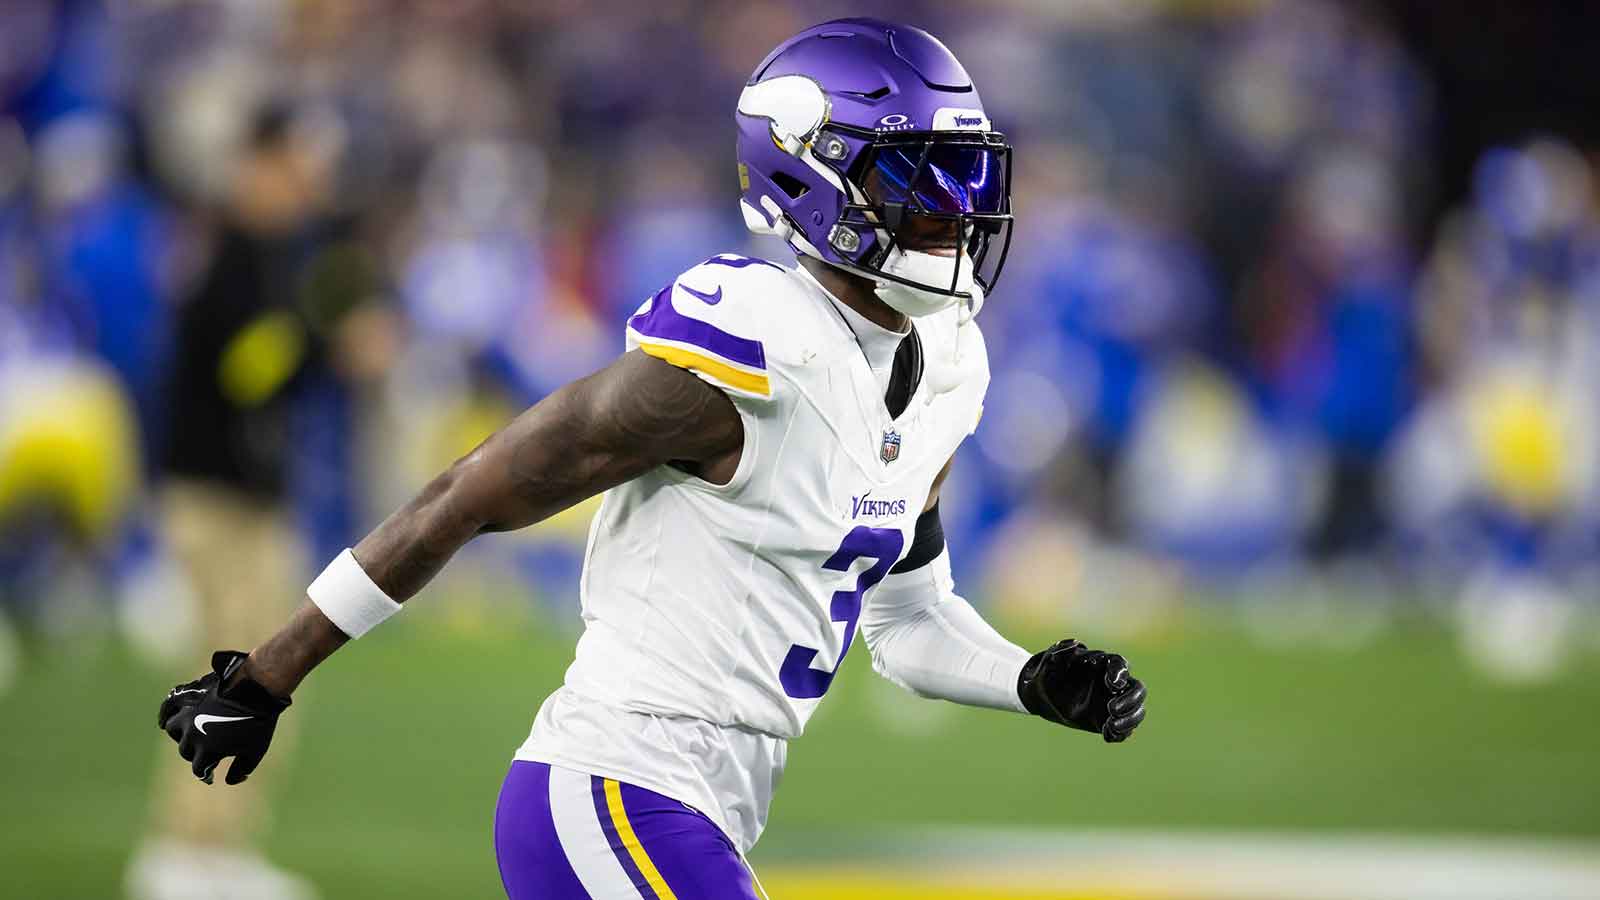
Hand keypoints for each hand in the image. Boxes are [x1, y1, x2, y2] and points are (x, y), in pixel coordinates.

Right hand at [158, 650, 290, 784]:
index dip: (206, 773)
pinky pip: (170, 708)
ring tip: (193, 733)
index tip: (211, 774)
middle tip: (207, 751)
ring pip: (174, 729)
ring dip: (182, 734)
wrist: (257, 689)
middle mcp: (192, 735)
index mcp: (206, 751)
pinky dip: (168, 714)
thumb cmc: (258, 722)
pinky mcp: (188, 698)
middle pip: (186, 751)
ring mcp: (188, 716)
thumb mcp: (255, 751)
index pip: (199, 769)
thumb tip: (228, 780)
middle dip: (196, 753)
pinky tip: (172, 717)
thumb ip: (241, 769)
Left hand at [1017, 639, 1146, 742]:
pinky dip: (1120, 733)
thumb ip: (1060, 651)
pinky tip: (1107, 735)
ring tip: (1111, 726)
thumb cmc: (1047, 673)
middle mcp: (1112, 682)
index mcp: (1101, 664)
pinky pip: (1124, 728)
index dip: (1120, 672)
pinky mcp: (1107, 719)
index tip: (1112, 684)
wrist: (1041, 694)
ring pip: (1136, 709)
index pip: (1120, 664)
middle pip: (1137, 688)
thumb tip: (1074, 643)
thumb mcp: (1048, 661)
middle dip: (1131, 699)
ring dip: (1130, 719)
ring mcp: (1112, 701)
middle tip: (1111, 709)